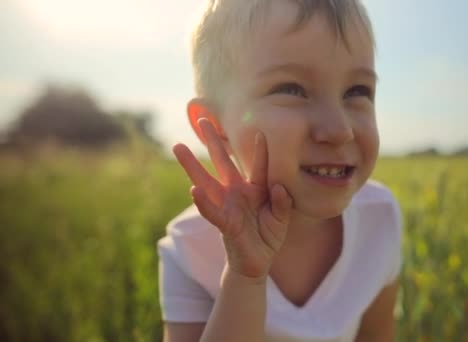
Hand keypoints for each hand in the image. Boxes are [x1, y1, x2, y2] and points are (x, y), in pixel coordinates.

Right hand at [173, 118, 292, 278]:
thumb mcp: (281, 218)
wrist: (257, 262)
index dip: (260, 151)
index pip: (259, 166)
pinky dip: (202, 202)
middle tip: (203, 119)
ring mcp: (227, 206)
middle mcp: (237, 193)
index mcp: (255, 189)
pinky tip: (192, 189)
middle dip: (213, 142)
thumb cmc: (268, 236)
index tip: (260, 132)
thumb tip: (279, 186)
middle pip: (223, 163)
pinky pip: (211, 211)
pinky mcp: (224, 223)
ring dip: (192, 165)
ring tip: (178, 147)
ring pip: (207, 181)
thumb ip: (282, 202)